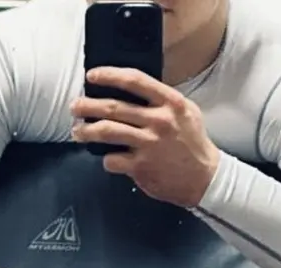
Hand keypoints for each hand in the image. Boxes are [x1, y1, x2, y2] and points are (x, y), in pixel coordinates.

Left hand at [70, 67, 219, 206]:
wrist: (205, 179)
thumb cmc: (193, 145)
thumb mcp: (186, 113)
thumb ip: (162, 101)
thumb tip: (131, 93)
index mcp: (170, 103)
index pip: (134, 80)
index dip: (109, 75)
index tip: (92, 76)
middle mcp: (158, 121)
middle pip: (114, 107)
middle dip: (88, 105)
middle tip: (75, 106)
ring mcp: (149, 145)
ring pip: (107, 131)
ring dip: (86, 131)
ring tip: (77, 131)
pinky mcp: (142, 167)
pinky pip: (112, 160)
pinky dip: (106, 159)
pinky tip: (106, 159)